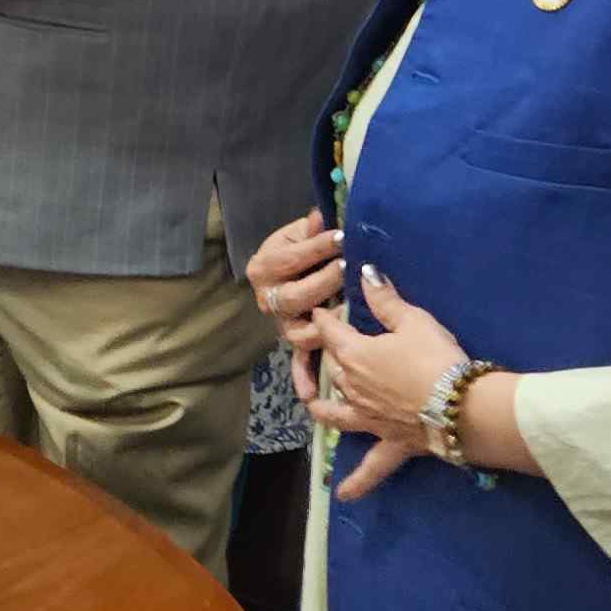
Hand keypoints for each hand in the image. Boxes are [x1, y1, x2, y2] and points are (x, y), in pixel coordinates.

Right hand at [243, 209, 346, 391]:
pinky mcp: (298, 341)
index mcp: (264, 267)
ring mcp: (283, 323)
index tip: (341, 238)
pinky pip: (300, 362)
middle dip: (323, 283)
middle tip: (346, 270)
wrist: (298, 265)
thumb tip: (321, 217)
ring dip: (321, 327)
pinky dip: (304, 378)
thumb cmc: (307, 245)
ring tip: (343, 313)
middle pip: (294, 298)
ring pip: (300, 333)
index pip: (290, 259)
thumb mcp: (305, 232)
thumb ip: (311, 229)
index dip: (316, 249)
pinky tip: (312, 394)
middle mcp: (267, 298)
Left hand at [302, 268, 463, 499]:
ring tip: (317, 405)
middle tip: (338, 343)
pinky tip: (342, 494)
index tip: (325, 310)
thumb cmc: (437, 359)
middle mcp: (351, 388)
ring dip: (325, 408)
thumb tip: (363, 273)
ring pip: (336, 413)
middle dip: (331, 354)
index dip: (326, 318)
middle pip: (333, 368)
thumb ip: (386, 299)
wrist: (462, 408)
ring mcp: (367, 419)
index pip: (330, 331)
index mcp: (353, 355)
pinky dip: (356, 481)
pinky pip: (370, 467)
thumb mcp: (414, 321)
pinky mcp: (389, 442)